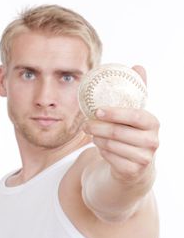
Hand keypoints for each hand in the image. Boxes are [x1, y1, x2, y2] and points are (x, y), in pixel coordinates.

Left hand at [82, 65, 159, 183]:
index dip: (115, 113)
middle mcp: (153, 141)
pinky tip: (101, 146)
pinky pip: (109, 158)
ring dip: (97, 138)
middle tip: (84, 124)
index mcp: (153, 123)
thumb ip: (137, 91)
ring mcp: (144, 158)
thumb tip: (138, 65)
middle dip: (97, 127)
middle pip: (118, 132)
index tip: (97, 111)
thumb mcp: (135, 113)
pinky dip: (101, 151)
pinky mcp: (133, 172)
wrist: (136, 165)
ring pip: (111, 145)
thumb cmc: (132, 133)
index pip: (134, 115)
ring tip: (93, 133)